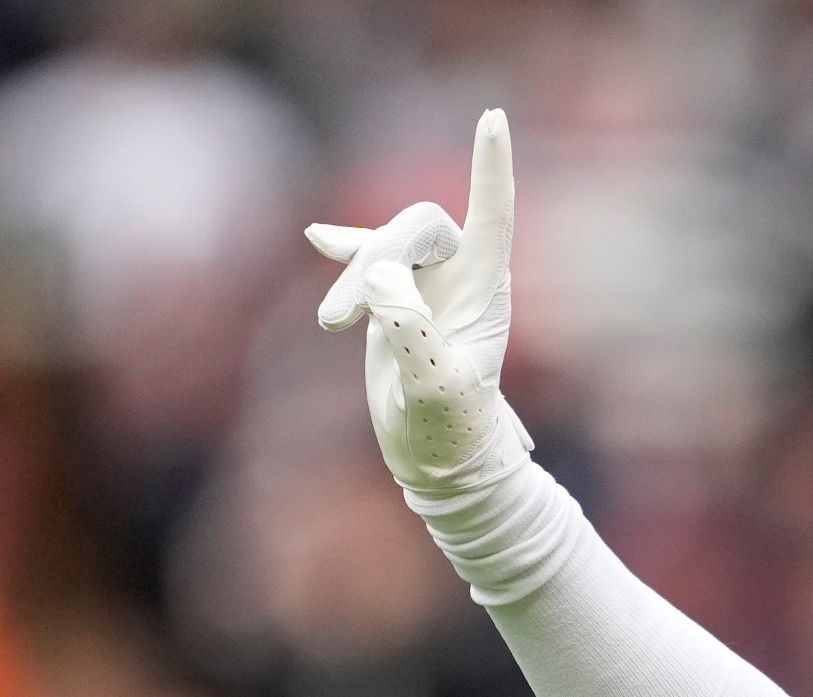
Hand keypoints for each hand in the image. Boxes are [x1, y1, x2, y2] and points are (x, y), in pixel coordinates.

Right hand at [307, 108, 532, 493]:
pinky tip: (318, 238)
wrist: (440, 463)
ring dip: (350, 274)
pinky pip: (367, 257)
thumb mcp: (431, 386)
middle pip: (416, 225)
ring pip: (383, 243)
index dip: (491, 167)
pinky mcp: (393, 300)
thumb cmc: (449, 432)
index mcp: (487, 292)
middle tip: (336, 320)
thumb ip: (408, 329)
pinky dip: (346, 248)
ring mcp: (426, 286)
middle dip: (373, 257)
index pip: (494, 215)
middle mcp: (462, 279)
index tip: (493, 117)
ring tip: (329, 324)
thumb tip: (379, 275)